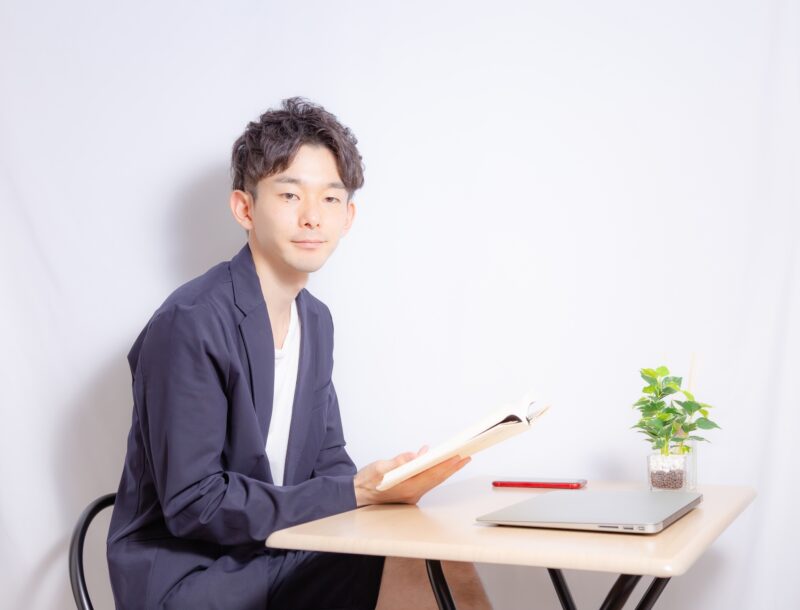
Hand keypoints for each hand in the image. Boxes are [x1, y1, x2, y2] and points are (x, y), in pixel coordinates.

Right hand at [353, 445, 470, 506]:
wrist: (357, 495)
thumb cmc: (367, 482)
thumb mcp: (379, 468)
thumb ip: (397, 462)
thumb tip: (414, 455)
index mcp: (407, 487)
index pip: (432, 474)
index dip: (447, 465)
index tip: (459, 456)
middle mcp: (413, 492)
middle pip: (437, 477)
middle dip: (453, 466)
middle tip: (467, 455)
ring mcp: (412, 493)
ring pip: (434, 479)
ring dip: (447, 468)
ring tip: (459, 457)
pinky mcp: (410, 490)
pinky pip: (427, 479)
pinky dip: (434, 469)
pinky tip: (434, 459)